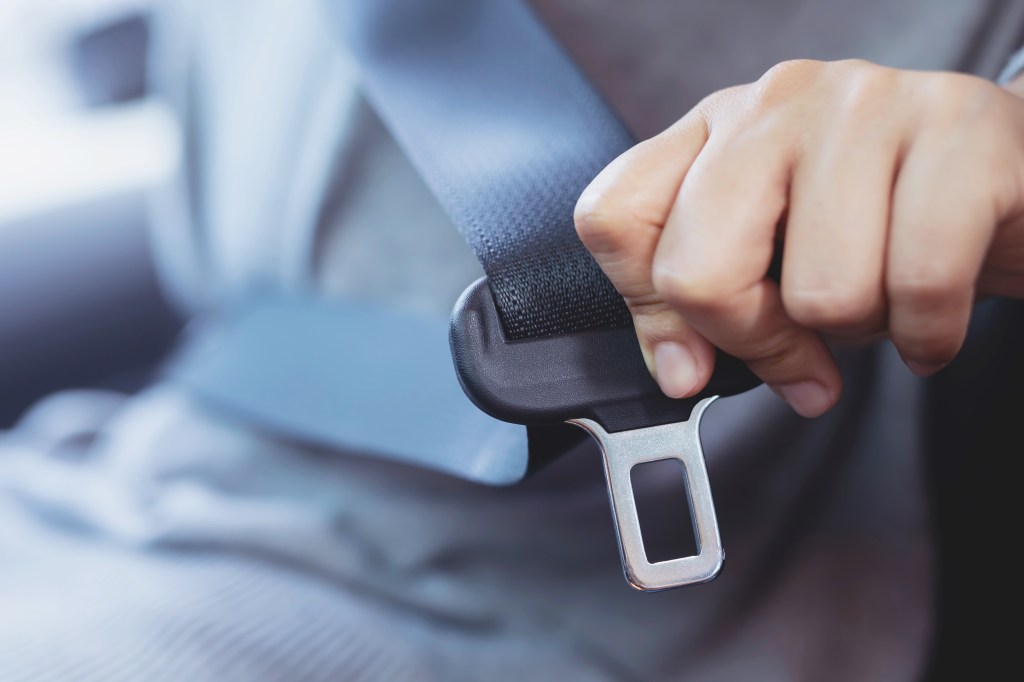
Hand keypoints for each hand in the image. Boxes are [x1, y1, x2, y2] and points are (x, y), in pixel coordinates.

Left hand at [575, 59, 1023, 416]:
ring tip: (882, 296)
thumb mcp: (773, 261)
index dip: (647, 311)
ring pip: (817, 293)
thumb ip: (706, 308)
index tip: (697, 354)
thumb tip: (680, 374)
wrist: (1015, 181)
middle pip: (697, 270)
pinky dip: (928, 335)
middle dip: (757, 339)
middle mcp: (775, 104)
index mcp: (712, 132)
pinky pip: (917, 284)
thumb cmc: (883, 224)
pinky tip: (932, 321)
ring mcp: (864, 106)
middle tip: (803, 342)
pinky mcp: (960, 131)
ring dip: (859, 331)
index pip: (613, 219)